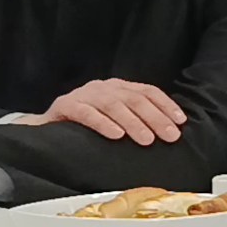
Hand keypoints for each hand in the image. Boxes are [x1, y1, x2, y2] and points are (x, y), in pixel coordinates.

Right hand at [18, 79, 185, 144]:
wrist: (46, 127)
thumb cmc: (88, 124)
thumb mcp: (116, 117)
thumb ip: (137, 118)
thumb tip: (170, 132)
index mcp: (119, 87)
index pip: (148, 91)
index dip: (166, 105)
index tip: (181, 121)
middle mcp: (104, 87)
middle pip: (135, 99)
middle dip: (156, 118)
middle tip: (170, 136)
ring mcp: (84, 94)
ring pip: (113, 106)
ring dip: (133, 123)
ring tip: (147, 140)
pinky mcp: (65, 106)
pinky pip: (86, 113)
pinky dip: (103, 124)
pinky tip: (116, 135)